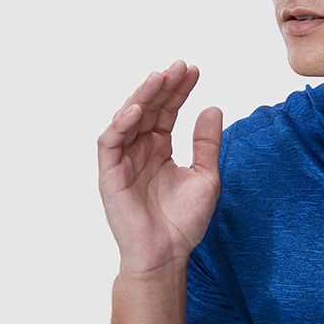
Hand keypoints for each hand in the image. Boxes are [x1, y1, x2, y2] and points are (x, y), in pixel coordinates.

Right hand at [97, 62, 221, 277]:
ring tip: (159, 78)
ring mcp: (123, 161)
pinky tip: (137, 110)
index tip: (194, 70)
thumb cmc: (183, 223)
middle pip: (148, 109)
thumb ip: (206, 143)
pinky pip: (109, 143)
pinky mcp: (109, 175)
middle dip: (162, 87)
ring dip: (141, 97)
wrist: (167, 256)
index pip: (167, 111)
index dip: (179, 90)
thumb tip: (213, 106)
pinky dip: (121, 125)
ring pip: (127, 119)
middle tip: (179, 67)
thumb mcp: (205, 177)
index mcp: (159, 149)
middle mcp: (139, 150)